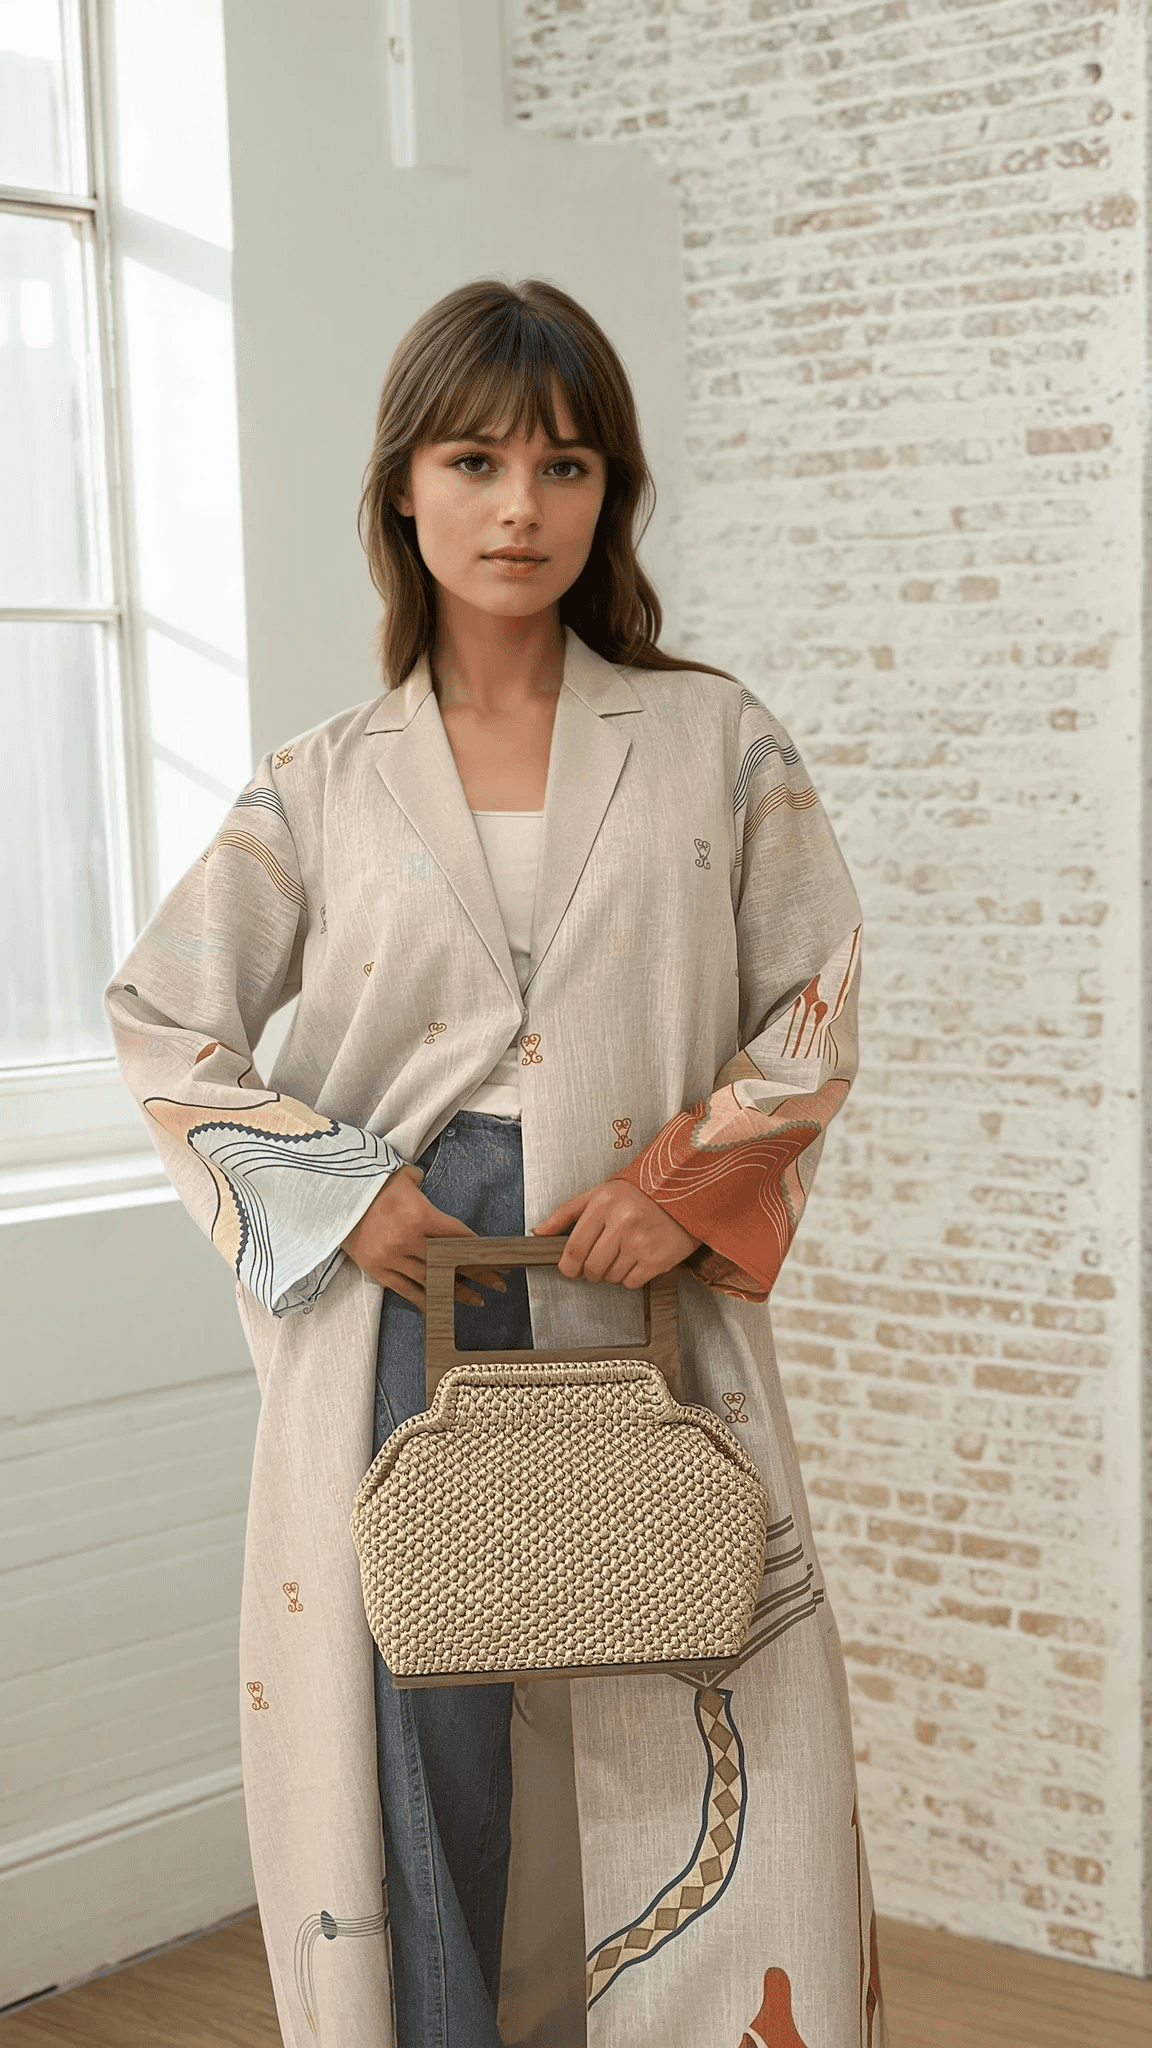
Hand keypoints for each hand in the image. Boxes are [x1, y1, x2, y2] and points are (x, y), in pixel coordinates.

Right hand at [341, 1164, 507, 1311]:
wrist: (329, 1201)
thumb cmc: (368, 1186)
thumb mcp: (397, 1177)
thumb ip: (416, 1181)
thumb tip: (422, 1179)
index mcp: (419, 1215)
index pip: (458, 1236)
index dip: (479, 1249)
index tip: (497, 1258)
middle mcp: (408, 1240)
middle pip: (451, 1262)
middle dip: (478, 1274)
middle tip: (500, 1284)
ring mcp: (392, 1258)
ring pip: (432, 1281)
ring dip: (457, 1291)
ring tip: (478, 1300)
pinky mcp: (378, 1271)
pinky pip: (407, 1290)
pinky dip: (426, 1300)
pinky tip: (442, 1307)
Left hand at [532, 1178, 701, 1287]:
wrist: (685, 1192)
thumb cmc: (639, 1193)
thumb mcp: (600, 1192)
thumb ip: (566, 1212)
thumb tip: (539, 1232)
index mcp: (604, 1204)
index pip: (575, 1248)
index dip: (568, 1266)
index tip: (570, 1269)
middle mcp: (623, 1223)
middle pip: (592, 1268)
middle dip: (590, 1271)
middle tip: (599, 1260)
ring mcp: (642, 1243)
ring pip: (611, 1277)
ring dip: (612, 1273)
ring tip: (623, 1254)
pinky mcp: (659, 1260)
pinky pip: (632, 1283)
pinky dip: (630, 1278)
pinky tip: (637, 1260)